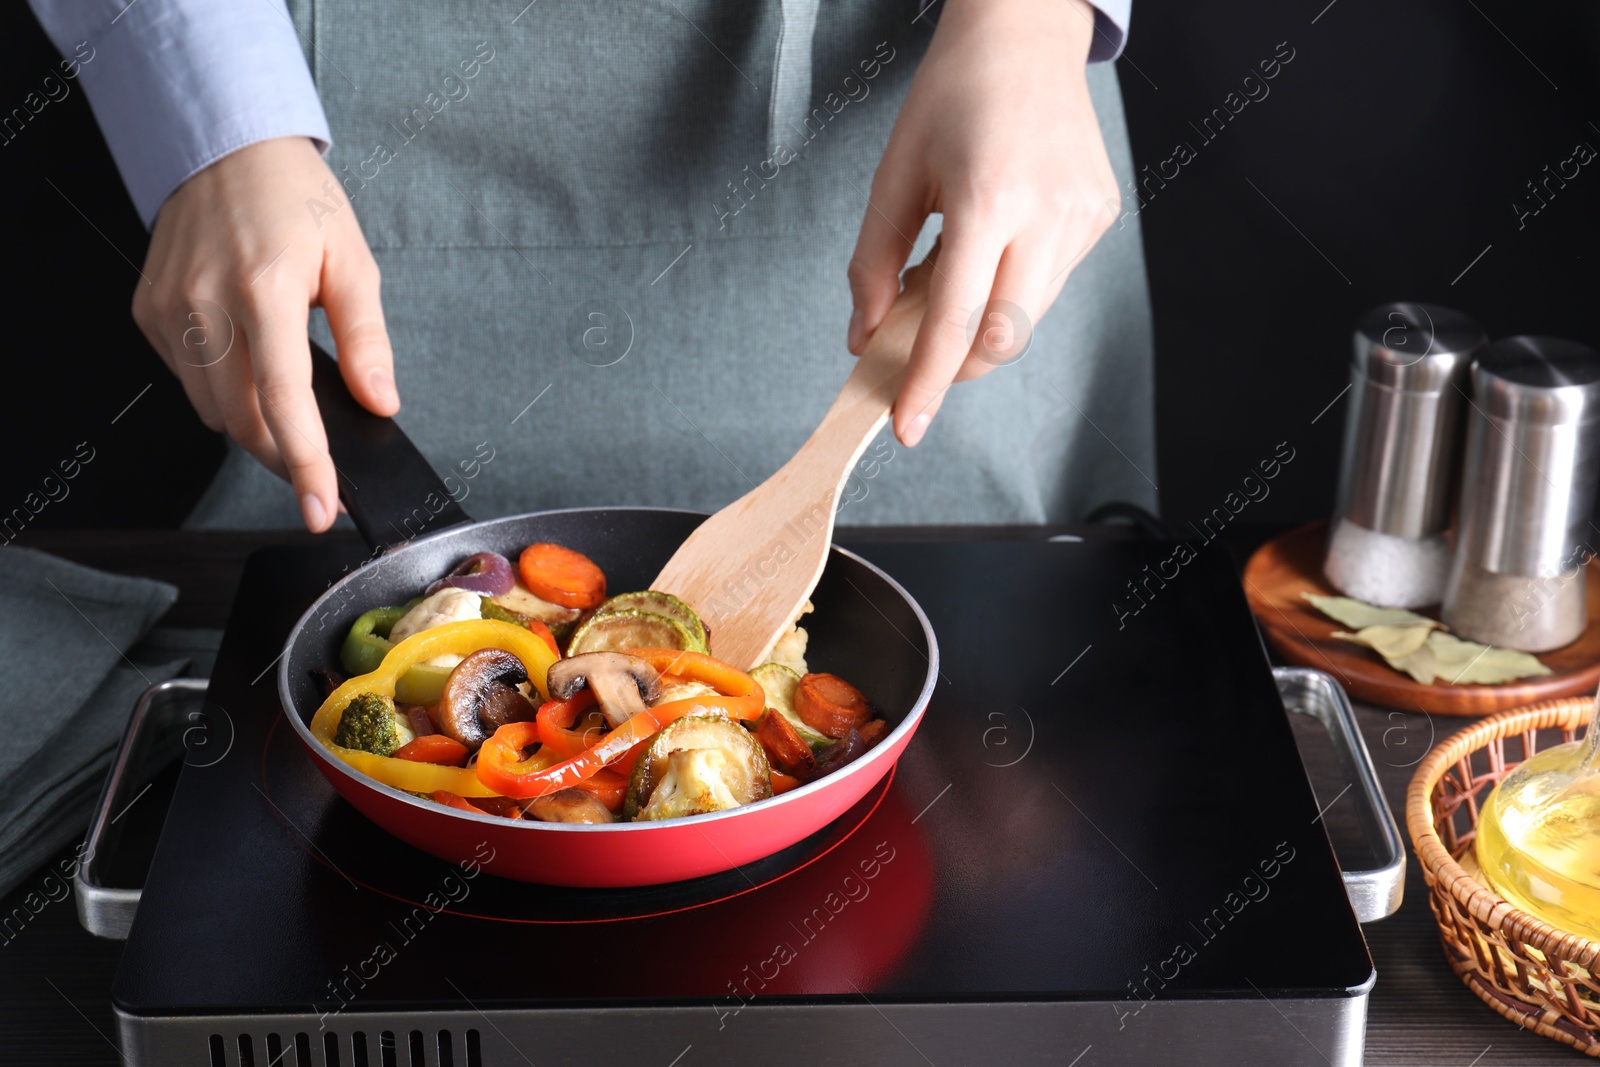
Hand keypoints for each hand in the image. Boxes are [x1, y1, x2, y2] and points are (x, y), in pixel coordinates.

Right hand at [132, 136, 395, 531]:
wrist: (224, 148)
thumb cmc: (294, 200)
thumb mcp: (353, 260)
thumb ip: (368, 338)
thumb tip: (380, 401)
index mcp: (265, 289)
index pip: (285, 400)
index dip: (306, 464)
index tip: (323, 508)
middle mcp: (207, 302)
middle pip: (245, 420)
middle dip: (287, 455)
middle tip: (323, 466)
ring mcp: (170, 309)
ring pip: (213, 410)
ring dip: (256, 424)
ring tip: (289, 403)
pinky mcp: (148, 312)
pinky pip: (189, 382)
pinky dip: (223, 391)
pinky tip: (247, 361)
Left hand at [847, 0, 1118, 445]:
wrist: (1021, 38)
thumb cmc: (952, 96)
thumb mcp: (894, 175)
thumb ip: (874, 263)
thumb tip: (865, 334)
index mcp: (990, 199)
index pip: (955, 322)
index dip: (926, 383)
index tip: (905, 427)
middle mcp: (1047, 213)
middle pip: (1003, 337)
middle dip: (958, 364)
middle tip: (921, 349)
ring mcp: (1082, 218)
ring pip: (1028, 316)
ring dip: (983, 321)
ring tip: (955, 269)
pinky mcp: (1098, 217)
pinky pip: (1049, 282)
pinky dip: (1012, 287)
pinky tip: (995, 243)